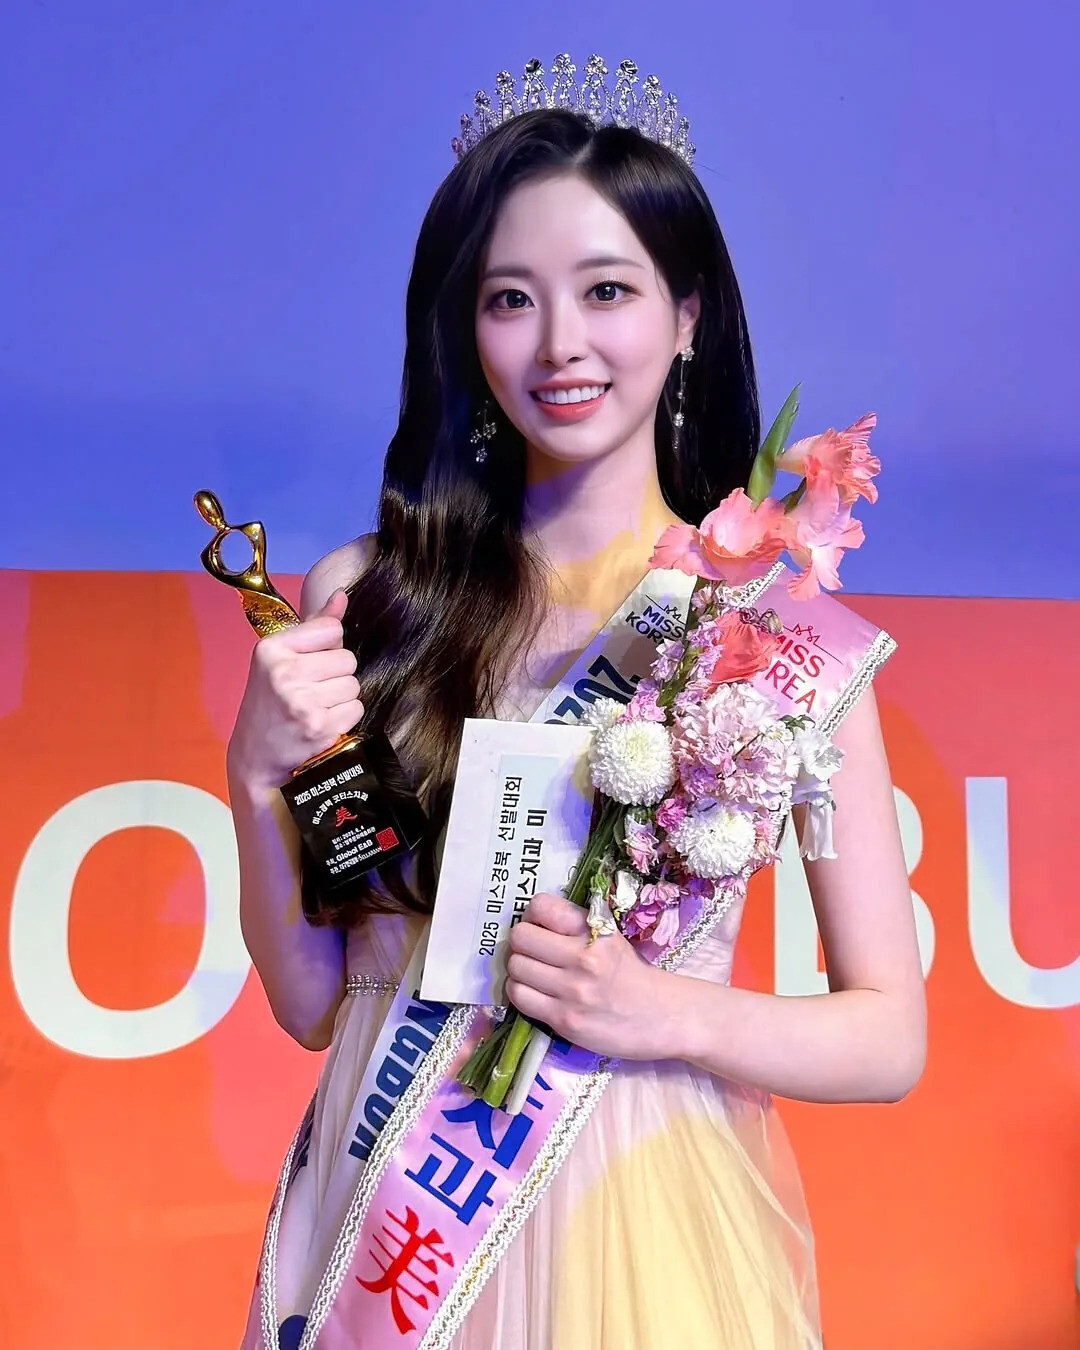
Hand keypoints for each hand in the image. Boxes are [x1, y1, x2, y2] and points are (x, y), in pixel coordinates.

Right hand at [227, 589, 363, 789]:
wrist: (255, 756)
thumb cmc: (270, 702)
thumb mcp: (280, 659)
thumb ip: (314, 626)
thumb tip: (342, 595)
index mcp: (272, 649)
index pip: (331, 629)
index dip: (328, 647)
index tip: (310, 662)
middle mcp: (284, 673)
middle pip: (347, 659)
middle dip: (335, 674)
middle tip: (311, 690)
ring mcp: (302, 701)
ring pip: (353, 684)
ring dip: (341, 697)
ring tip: (316, 706)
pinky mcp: (319, 726)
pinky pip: (355, 708)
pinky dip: (344, 717)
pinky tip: (322, 722)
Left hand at [504, 893, 683, 1061]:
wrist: (662, 1017)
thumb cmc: (632, 975)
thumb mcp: (610, 938)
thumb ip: (575, 925)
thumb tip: (532, 918)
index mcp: (596, 929)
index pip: (541, 906)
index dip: (533, 915)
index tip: (539, 926)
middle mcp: (583, 956)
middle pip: (520, 937)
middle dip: (521, 944)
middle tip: (533, 952)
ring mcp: (572, 990)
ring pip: (516, 968)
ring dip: (519, 971)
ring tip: (534, 975)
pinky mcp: (565, 1020)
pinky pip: (520, 998)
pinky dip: (521, 993)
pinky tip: (536, 994)